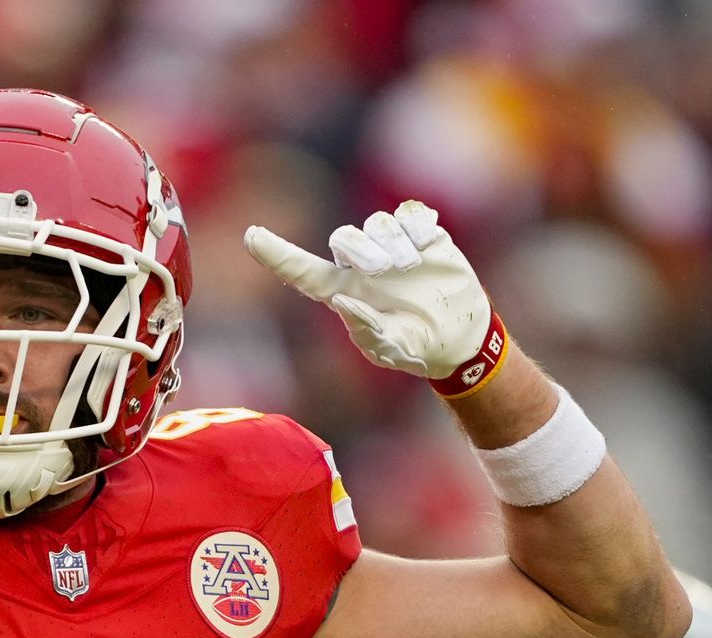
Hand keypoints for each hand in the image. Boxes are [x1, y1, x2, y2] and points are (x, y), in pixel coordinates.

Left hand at [245, 200, 497, 387]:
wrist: (461, 334)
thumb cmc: (417, 347)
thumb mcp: (394, 350)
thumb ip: (368, 331)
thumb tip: (343, 301)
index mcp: (343, 292)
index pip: (301, 271)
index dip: (275, 254)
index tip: (250, 235)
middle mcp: (360, 266)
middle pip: (343, 238)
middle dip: (361, 249)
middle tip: (386, 269)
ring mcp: (390, 246)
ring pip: (377, 223)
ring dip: (393, 241)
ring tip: (411, 265)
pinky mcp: (421, 233)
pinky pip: (409, 212)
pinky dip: (418, 226)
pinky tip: (429, 246)